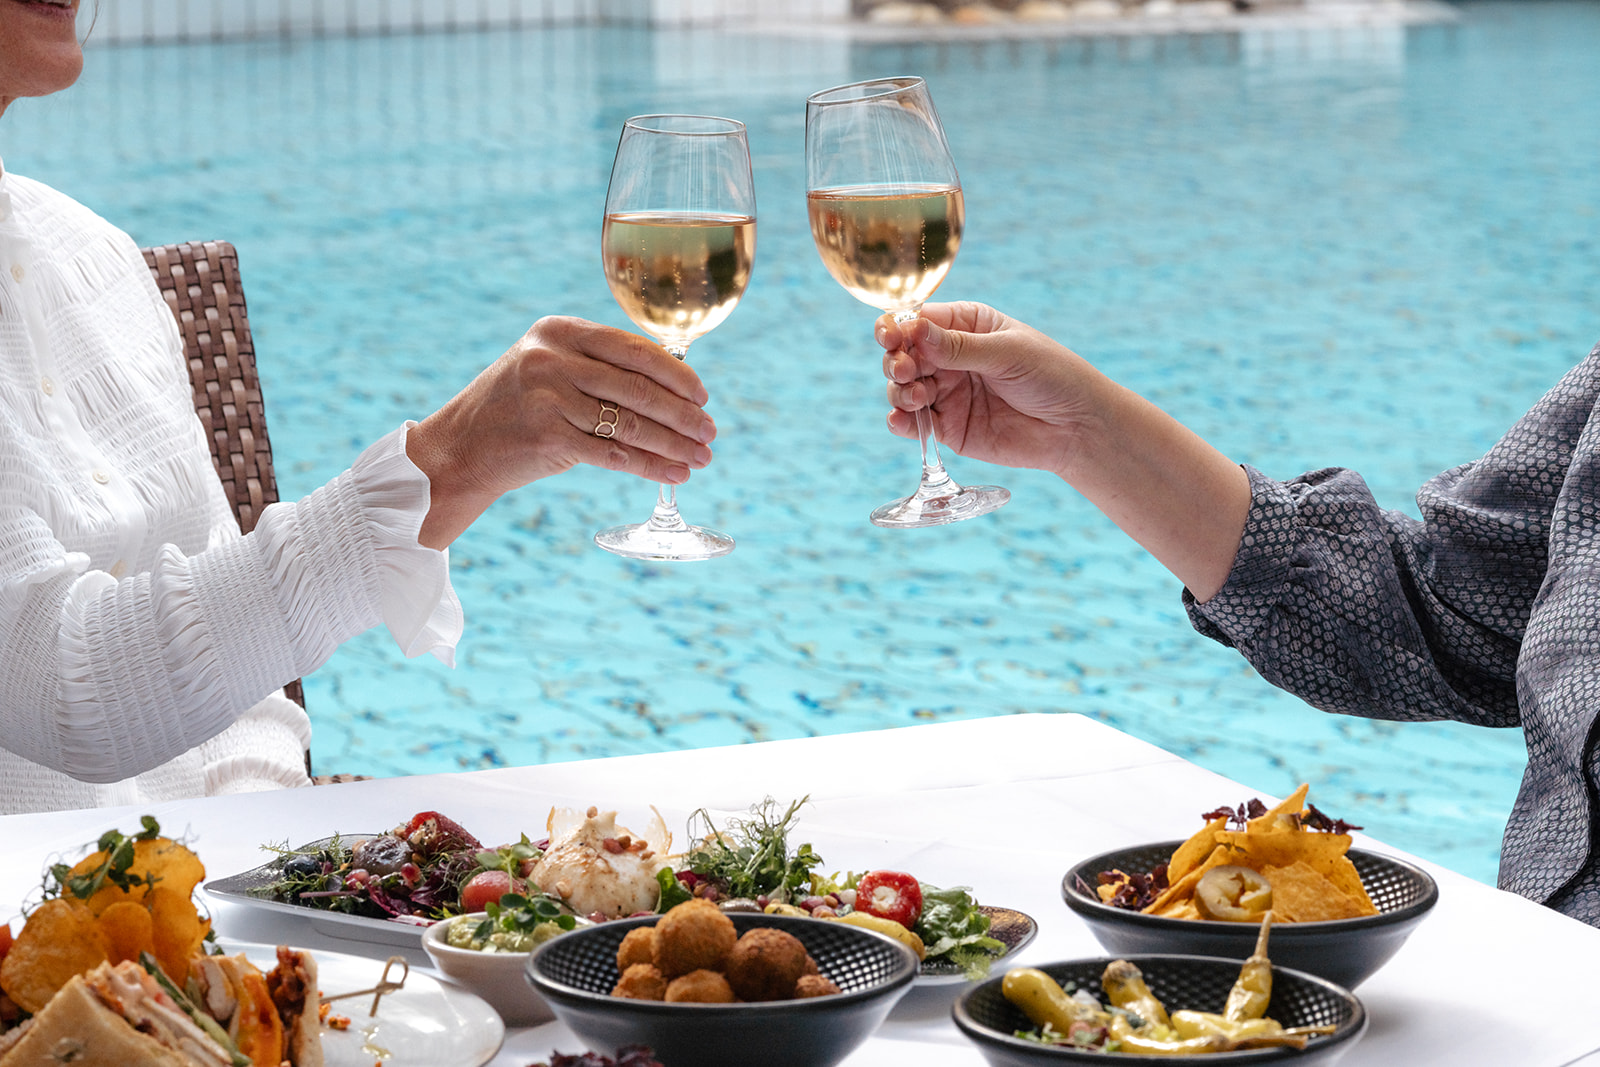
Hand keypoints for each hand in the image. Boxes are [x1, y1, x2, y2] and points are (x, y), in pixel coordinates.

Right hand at [407, 316, 717, 547]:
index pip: (635, 349)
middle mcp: (553, 358)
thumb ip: (598, 367)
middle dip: (684, 416)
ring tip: (701, 459)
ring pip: (632, 424)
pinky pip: (614, 454)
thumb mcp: (548, 368)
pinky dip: (649, 467)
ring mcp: (548, 397)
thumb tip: (673, 384)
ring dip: (674, 446)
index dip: (677, 375)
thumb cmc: (514, 410)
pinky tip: (673, 475)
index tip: (704, 396)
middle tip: (711, 433)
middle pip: (639, 388)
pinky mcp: (547, 437)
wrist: (457, 451)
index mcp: (559, 331)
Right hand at [877, 302, 1104, 478]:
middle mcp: (950, 358)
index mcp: (966, 326)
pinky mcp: (949, 428)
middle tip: (907, 372)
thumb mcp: (1009, 353)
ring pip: (903, 389)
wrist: (1078, 428)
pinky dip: (902, 422)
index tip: (891, 338)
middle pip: (903, 354)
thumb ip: (960, 347)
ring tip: (918, 398)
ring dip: (899, 392)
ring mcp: (947, 393)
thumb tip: (915, 330)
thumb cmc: (1053, 376)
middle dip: (897, 361)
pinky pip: (915, 424)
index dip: (897, 327)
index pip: (918, 320)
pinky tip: (903, 421)